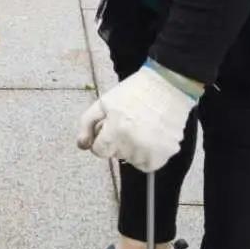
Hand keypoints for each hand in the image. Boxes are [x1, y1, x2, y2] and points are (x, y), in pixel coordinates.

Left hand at [76, 64, 196, 171]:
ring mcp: (152, 149)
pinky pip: (150, 164)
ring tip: (141, 128)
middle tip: (128, 123)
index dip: (102, 138)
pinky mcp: (168, 151)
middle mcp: (134, 143)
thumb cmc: (133, 92)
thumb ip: (86, 125)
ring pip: (133, 161)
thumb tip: (82, 146)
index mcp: (116, 130)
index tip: (110, 127)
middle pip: (116, 155)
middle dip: (117, 142)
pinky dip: (148, 156)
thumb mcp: (103, 103)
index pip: (99, 151)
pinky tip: (150, 138)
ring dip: (133, 150)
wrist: (167, 84)